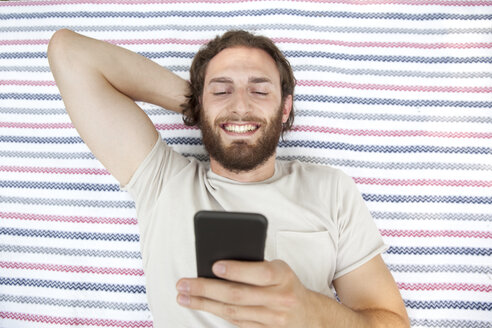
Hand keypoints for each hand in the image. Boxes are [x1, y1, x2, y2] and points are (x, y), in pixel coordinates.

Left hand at [176, 259, 313, 326]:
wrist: (308, 314)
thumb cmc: (286, 284)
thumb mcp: (279, 268)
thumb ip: (255, 265)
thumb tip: (219, 264)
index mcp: (283, 276)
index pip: (259, 273)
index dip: (237, 270)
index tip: (215, 265)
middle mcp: (280, 299)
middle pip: (238, 295)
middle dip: (206, 289)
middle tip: (183, 283)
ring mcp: (272, 319)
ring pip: (233, 311)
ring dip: (204, 304)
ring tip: (183, 296)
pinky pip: (236, 322)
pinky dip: (216, 312)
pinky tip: (201, 305)